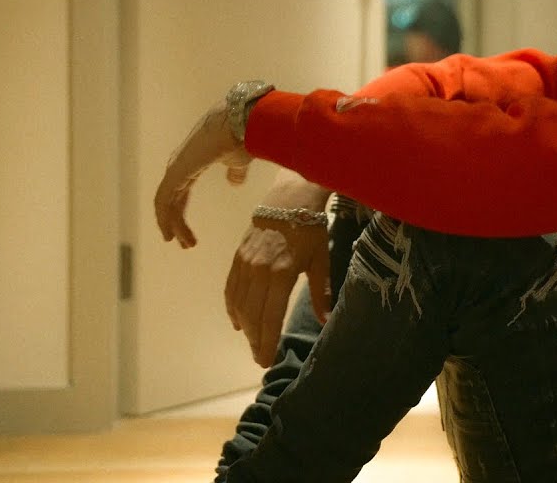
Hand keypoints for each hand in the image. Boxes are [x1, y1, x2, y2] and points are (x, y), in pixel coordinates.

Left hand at [154, 99, 254, 247]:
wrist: (243, 122)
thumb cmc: (243, 137)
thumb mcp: (238, 160)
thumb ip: (234, 172)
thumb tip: (234, 182)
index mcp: (192, 162)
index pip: (180, 191)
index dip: (181, 212)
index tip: (188, 235)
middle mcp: (180, 164)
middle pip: (172, 199)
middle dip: (177, 222)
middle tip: (186, 244)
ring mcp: (176, 167)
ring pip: (166, 202)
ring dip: (173, 224)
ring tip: (184, 243)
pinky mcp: (177, 171)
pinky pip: (164, 200)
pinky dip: (165, 218)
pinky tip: (171, 233)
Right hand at [226, 221, 331, 366]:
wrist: (289, 197)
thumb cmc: (311, 229)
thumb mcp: (321, 260)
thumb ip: (321, 292)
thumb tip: (325, 320)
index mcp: (282, 273)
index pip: (271, 316)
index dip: (267, 341)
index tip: (266, 360)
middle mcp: (259, 270)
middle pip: (252, 314)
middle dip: (255, 340)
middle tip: (260, 358)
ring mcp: (245, 263)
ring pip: (239, 303)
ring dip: (244, 326)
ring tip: (252, 343)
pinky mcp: (238, 257)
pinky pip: (230, 288)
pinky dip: (232, 307)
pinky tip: (237, 322)